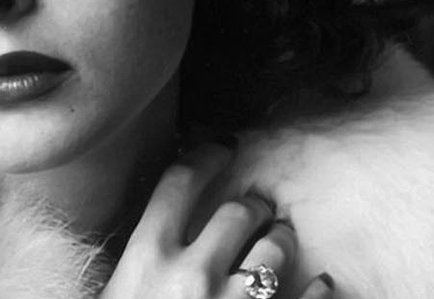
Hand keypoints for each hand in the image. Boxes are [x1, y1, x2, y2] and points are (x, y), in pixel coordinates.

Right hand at [100, 144, 332, 298]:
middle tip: (255, 211)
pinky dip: (316, 287)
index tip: (222, 148)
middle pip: (237, 210)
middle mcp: (192, 273)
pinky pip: (309, 296)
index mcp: (147, 259)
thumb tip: (167, 229)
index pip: (179, 182)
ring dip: (281, 241)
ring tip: (278, 244)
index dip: (205, 156)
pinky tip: (316, 284)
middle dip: (251, 207)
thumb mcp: (117, 297)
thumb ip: (142, 262)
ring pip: (276, 248)